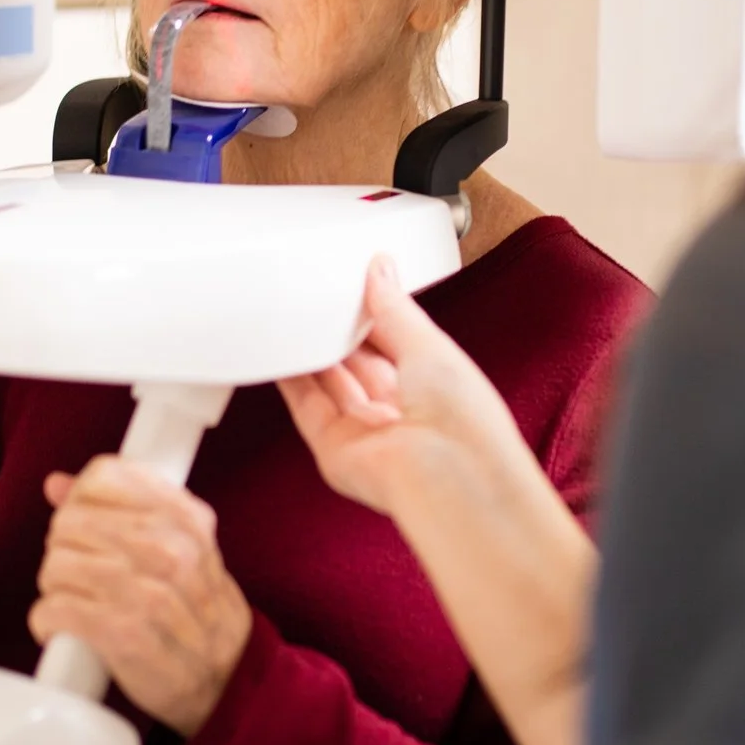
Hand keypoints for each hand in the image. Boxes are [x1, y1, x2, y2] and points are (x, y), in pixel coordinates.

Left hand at [29, 458, 251, 737]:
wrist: (228, 679)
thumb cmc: (197, 610)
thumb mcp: (180, 546)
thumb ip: (121, 508)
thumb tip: (57, 484)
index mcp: (184, 519)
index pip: (103, 477)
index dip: (80, 501)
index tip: (86, 527)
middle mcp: (169, 550)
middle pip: (70, 522)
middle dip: (63, 548)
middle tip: (77, 572)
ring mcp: (148, 593)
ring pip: (57, 565)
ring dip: (55, 587)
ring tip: (74, 601)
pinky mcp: (124, 635)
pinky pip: (54, 609)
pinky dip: (47, 620)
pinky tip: (63, 628)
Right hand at [277, 255, 534, 517]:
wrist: (449, 475)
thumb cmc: (462, 418)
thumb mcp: (429, 343)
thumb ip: (395, 308)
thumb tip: (381, 268)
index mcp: (433, 387)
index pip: (395, 342)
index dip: (372, 314)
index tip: (350, 286)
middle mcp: (399, 412)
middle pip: (358, 364)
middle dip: (339, 332)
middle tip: (317, 297)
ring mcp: (366, 433)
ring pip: (330, 385)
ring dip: (312, 352)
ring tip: (293, 315)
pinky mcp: (336, 450)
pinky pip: (308, 408)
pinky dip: (292, 380)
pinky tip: (282, 350)